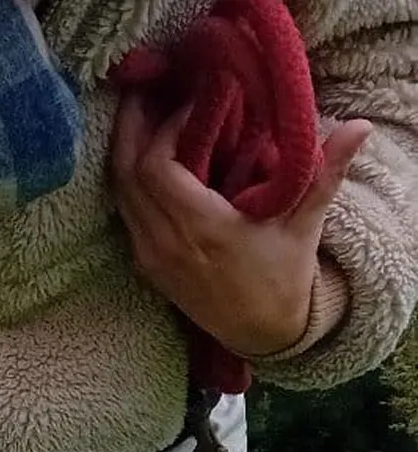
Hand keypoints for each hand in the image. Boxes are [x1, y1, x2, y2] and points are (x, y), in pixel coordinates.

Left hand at [110, 93, 370, 356]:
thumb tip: (358, 128)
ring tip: (141, 117)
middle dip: (131, 131)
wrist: (258, 332)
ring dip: (126, 153)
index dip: (166, 132)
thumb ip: (323, 175)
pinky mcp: (144, 263)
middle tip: (145, 95)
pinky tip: (144, 158)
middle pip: (125, 176)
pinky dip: (130, 181)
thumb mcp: (304, 225)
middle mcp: (165, 243)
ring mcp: (149, 255)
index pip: (157, 170)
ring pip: (118, 195)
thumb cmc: (282, 277)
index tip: (191, 109)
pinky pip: (125, 213)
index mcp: (200, 231)